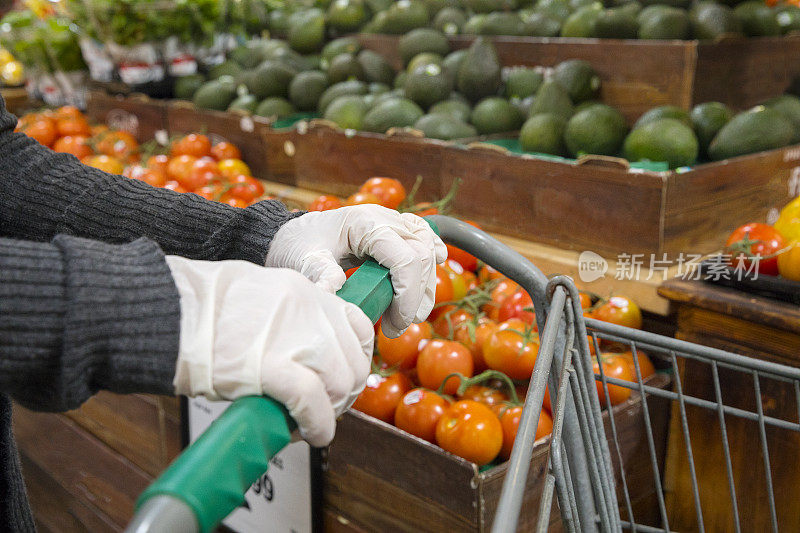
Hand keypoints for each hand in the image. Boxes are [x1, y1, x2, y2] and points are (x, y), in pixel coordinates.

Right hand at [166, 256, 372, 446]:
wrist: (164, 309)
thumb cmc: (197, 305)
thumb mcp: (255, 292)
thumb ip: (285, 315)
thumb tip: (299, 345)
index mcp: (303, 290)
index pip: (356, 324)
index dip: (354, 358)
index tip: (343, 377)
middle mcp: (308, 309)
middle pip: (352, 361)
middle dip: (344, 394)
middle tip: (325, 409)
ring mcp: (293, 336)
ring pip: (340, 383)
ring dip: (331, 412)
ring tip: (311, 424)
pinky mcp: (271, 367)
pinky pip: (312, 403)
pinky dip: (318, 425)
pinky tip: (310, 435)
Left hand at [266, 205, 446, 337]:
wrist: (291, 235)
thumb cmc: (297, 246)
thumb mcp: (304, 261)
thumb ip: (321, 275)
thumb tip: (333, 295)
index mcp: (365, 223)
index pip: (405, 259)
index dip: (408, 295)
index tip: (395, 324)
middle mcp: (383, 218)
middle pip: (422, 255)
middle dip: (417, 295)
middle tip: (397, 325)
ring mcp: (390, 221)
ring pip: (427, 247)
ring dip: (426, 283)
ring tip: (409, 314)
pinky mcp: (391, 228)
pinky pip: (422, 234)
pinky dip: (432, 250)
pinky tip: (437, 264)